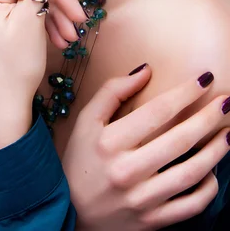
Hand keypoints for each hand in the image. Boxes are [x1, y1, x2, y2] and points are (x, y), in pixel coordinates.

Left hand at [0, 0, 85, 149]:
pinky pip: (13, 12)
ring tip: (66, 39)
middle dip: (54, 9)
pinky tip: (53, 39)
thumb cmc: (15, 66)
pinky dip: (34, 24)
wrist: (2, 107)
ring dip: (48, 19)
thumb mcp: (31, 17)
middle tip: (76, 29)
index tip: (80, 15)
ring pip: (23, 2)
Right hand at [62, 65, 229, 229]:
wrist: (70, 211)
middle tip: (226, 102)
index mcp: (110, 142)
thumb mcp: (87, 121)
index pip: (157, 112)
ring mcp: (142, 199)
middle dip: (208, 117)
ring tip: (228, 134)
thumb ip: (112, 92)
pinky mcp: (152, 221)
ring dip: (216, 151)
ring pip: (191, 173)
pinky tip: (212, 172)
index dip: (184, 93)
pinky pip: (190, 206)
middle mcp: (127, 171)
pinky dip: (207, 189)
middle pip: (179, 140)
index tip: (204, 79)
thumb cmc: (80, 160)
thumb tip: (145, 70)